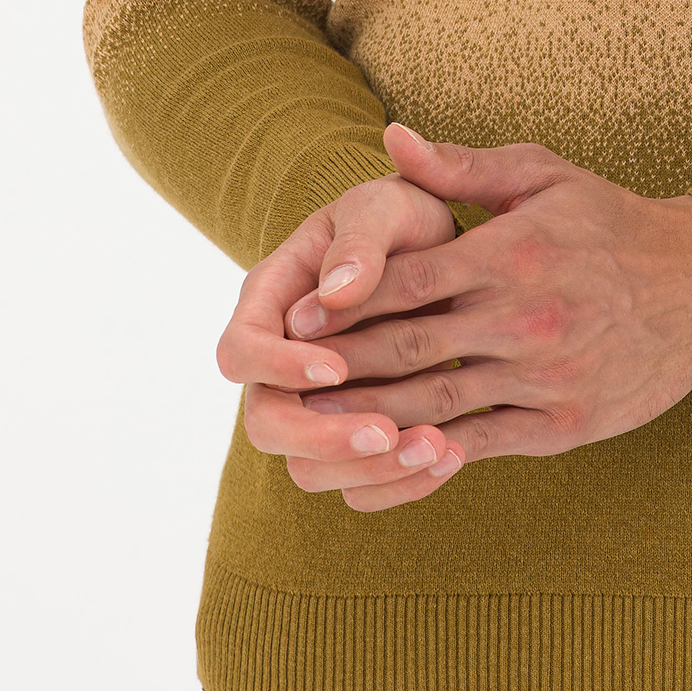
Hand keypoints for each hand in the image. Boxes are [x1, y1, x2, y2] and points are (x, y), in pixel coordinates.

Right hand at [217, 170, 470, 509]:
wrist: (445, 246)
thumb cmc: (403, 216)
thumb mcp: (386, 208)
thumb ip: (361, 241)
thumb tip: (333, 294)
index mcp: (272, 300)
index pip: (240, 351)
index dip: (277, 369)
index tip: (337, 369)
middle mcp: (283, 361)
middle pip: (266, 424)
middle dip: (322, 438)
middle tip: (385, 433)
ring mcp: (317, 404)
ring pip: (310, 468)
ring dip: (371, 468)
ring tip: (437, 446)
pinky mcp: (357, 433)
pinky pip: (360, 482)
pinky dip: (402, 481)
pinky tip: (450, 456)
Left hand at [254, 121, 691, 509]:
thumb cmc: (610, 222)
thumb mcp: (543, 176)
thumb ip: (461, 166)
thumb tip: (389, 141)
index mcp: (513, 253)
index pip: (411, 280)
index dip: (348, 301)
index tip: (297, 314)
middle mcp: (525, 318)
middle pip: (411, 347)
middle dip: (342, 365)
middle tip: (283, 379)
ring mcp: (543, 375)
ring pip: (435, 404)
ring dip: (369, 419)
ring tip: (312, 428)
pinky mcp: (560, 423)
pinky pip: (480, 443)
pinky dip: (428, 455)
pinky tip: (384, 460)